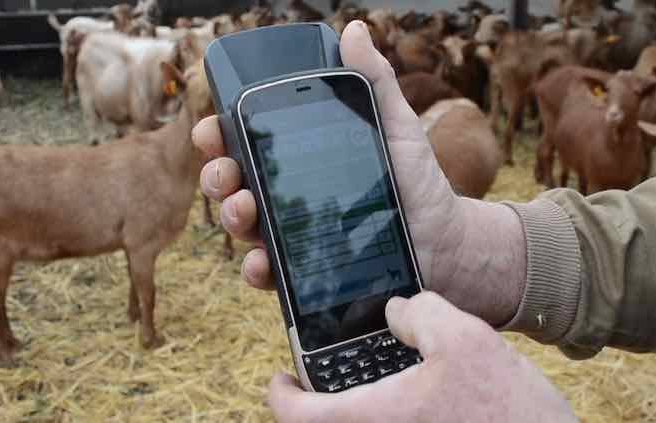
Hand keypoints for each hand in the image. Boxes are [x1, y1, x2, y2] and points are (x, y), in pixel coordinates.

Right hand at [192, 21, 526, 324]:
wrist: (443, 238)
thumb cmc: (416, 179)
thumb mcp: (396, 125)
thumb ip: (374, 81)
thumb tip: (355, 31)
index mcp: (299, 155)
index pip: (246, 141)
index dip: (219, 134)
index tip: (212, 130)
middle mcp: (287, 192)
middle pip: (234, 182)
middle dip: (218, 176)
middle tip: (226, 173)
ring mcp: (292, 232)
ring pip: (244, 225)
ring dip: (231, 216)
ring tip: (244, 209)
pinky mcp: (304, 269)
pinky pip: (269, 270)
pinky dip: (256, 268)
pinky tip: (261, 261)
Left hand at [267, 292, 576, 422]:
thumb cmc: (508, 412)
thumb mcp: (464, 339)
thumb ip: (419, 313)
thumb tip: (397, 310)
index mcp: (371, 418)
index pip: (297, 416)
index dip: (281, 394)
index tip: (281, 376)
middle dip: (325, 394)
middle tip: (336, 366)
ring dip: (361, 402)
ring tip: (382, 368)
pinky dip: (392, 412)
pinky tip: (424, 387)